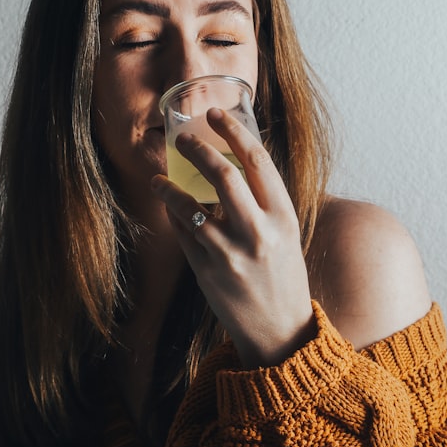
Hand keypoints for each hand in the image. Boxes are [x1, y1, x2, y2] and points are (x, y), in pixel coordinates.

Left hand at [151, 108, 315, 367]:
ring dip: (170, 187)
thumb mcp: (286, 233)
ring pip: (192, 205)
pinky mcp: (208, 271)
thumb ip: (263, 200)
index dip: (234, 131)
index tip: (216, 115)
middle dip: (198, 149)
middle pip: (224, 175)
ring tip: (160, 179)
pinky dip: (174, 215)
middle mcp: (260, 232)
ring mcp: (231, 253)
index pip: (258, 161)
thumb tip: (233, 159)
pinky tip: (169, 208)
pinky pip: (183, 233)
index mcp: (284, 216)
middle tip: (182, 140)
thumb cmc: (283, 275)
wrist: (280, 331)